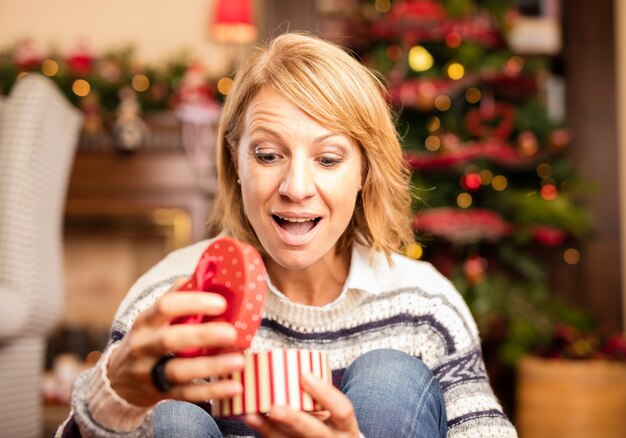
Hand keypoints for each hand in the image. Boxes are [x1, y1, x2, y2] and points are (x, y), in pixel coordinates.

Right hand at [107, 279, 244, 406]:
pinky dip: (212, 392)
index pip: (165, 306)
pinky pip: (187, 394)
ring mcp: (150, 372)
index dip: (193, 303)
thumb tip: (204, 273)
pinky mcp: (160, 393)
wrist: (118, 380)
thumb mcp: (153, 317)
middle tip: (231, 333)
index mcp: (145, 321)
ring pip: (179, 371)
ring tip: (238, 361)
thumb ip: (176, 297)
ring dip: (211, 366)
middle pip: (170, 340)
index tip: (221, 303)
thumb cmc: (147, 338)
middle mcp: (144, 346)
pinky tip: (234, 387)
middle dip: (202, 336)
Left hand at [245, 373, 360, 437]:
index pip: (342, 410)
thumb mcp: (335, 414)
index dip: (325, 393)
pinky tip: (253, 423)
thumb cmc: (332, 425)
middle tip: (274, 407)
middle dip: (294, 419)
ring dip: (270, 430)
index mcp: (346, 427)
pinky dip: (265, 434)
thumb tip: (291, 365)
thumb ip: (321, 398)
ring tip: (251, 416)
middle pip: (315, 432)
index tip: (304, 375)